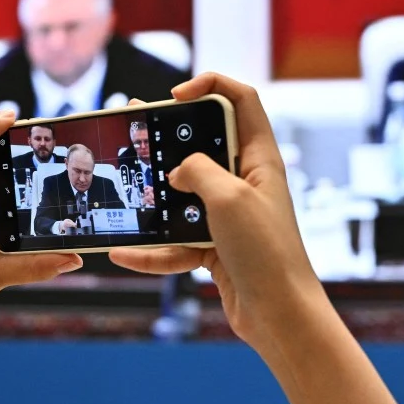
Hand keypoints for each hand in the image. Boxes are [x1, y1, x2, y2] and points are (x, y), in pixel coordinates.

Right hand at [110, 73, 324, 348]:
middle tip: (135, 133)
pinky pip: (177, 242)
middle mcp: (247, 183)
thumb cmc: (266, 253)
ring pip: (184, 197)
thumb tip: (178, 170)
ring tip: (123, 192)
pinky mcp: (217, 248)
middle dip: (168, 141)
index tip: (175, 96)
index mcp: (261, 159)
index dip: (211, 86)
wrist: (280, 316)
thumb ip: (199, 170)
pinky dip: (153, 250)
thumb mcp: (229, 198)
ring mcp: (231, 217)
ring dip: (155, 198)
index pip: (242, 101)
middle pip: (204, 147)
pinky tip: (125, 254)